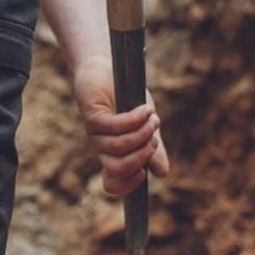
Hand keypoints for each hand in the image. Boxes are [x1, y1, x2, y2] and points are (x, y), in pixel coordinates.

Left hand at [73, 55, 168, 197]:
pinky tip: (143, 109)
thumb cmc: (127, 99)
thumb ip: (153, 149)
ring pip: (119, 147)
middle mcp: (101, 148)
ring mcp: (95, 133)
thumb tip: (162, 173)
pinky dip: (134, 119)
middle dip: (142, 156)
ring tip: (151, 116)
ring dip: (142, 132)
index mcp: (113, 155)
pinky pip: (115, 126)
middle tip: (154, 136)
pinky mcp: (92, 115)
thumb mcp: (146, 126)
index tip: (146, 172)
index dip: (128, 185)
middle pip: (117, 168)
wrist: (109, 70)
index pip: (112, 185)